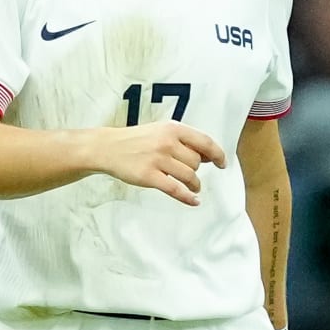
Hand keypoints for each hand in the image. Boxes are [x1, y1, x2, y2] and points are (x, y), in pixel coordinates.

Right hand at [92, 120, 226, 205]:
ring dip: (194, 184)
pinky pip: (175, 190)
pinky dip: (187, 197)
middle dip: (196, 170)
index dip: (217, 154)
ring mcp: (157, 160)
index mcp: (172, 129)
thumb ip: (182, 140)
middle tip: (188, 172)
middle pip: (196, 162)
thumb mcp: (160, 131)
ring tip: (192, 187)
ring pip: (189, 176)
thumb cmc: (135, 140)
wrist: (107, 147)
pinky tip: (194, 201)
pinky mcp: (149, 176)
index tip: (221, 163)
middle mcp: (167, 142)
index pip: (205, 142)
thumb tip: (207, 156)